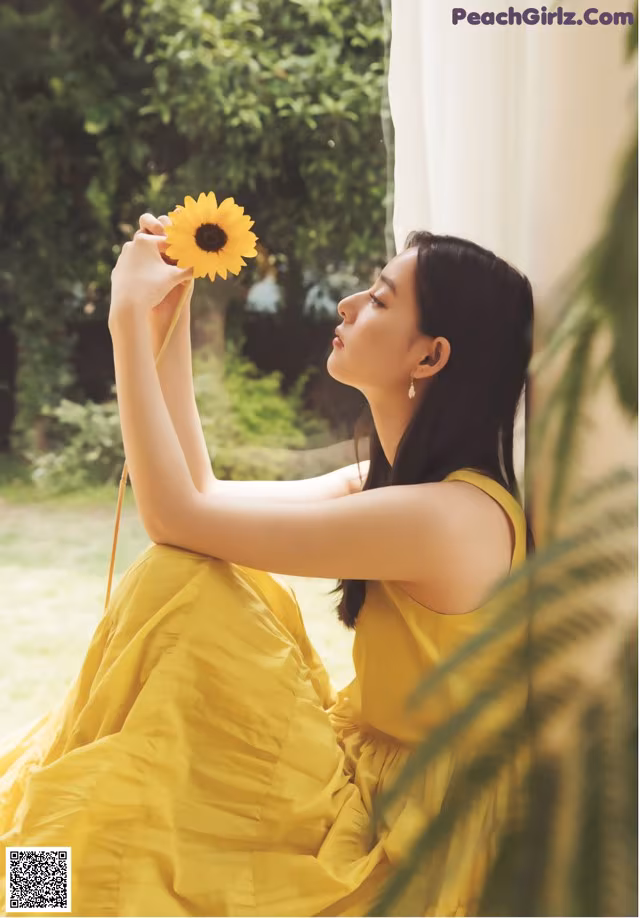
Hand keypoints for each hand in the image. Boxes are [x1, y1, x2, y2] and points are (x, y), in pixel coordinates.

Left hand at [109, 214, 193, 329]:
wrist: (126, 306)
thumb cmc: (152, 288)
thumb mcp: (174, 278)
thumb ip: (190, 269)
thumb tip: (203, 263)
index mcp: (146, 240)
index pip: (168, 242)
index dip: (179, 250)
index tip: (188, 257)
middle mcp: (132, 244)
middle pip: (155, 247)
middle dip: (166, 256)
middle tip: (177, 265)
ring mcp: (123, 256)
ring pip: (144, 258)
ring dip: (154, 264)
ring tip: (162, 276)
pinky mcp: (118, 269)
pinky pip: (134, 268)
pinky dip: (142, 273)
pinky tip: (149, 284)